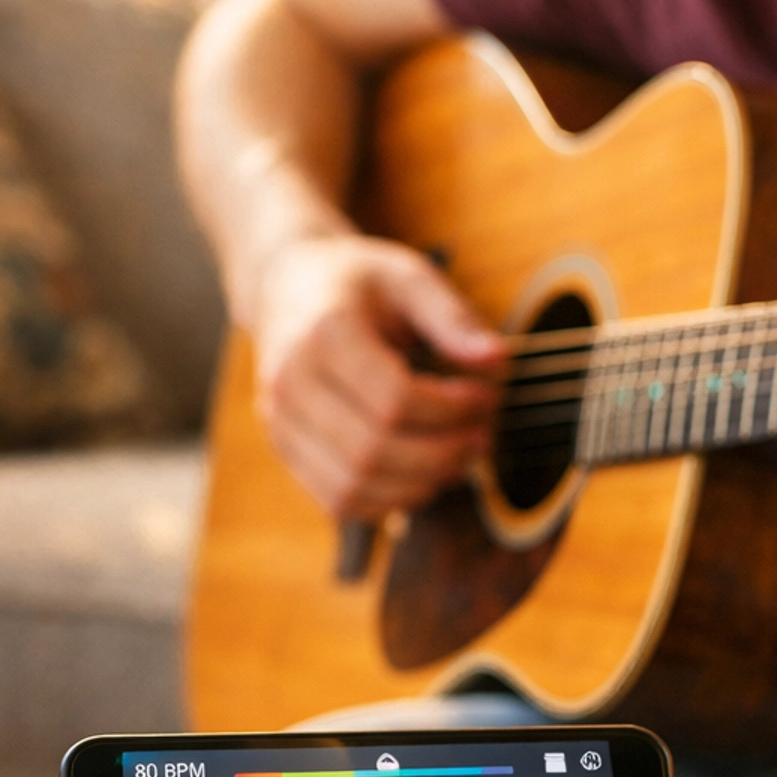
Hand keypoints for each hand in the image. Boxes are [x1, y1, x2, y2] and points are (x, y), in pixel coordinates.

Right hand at [252, 234, 504, 519]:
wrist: (287, 287)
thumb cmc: (357, 281)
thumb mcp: (408, 276)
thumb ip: (452, 316)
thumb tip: (497, 361)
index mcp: (323, 334)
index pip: (393, 399)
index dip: (451, 411)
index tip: (486, 397)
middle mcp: (290, 383)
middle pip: (373, 450)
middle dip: (441, 454)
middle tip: (481, 436)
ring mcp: (279, 421)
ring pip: (353, 486)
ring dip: (419, 485)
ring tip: (458, 458)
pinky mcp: (283, 448)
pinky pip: (337, 500)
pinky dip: (388, 501)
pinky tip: (423, 475)